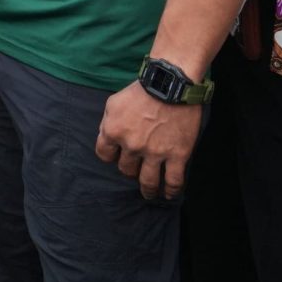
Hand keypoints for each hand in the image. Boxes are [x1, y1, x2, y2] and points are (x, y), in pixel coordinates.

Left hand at [95, 82, 201, 199]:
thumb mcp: (113, 103)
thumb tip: (107, 138)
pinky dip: (170, 191)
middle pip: (125, 168)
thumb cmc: (140, 92)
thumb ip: (108, 123)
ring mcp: (155, 153)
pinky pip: (173, 181)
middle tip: (135, 170)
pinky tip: (168, 195)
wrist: (170, 86)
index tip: (115, 157)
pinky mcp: (177, 155)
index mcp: (113, 132)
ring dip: (147, 189)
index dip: (109, 156)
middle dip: (129, 170)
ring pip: (147, 180)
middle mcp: (132, 146)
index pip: (104, 154)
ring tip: (148, 193)